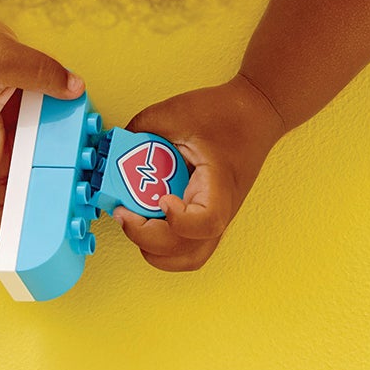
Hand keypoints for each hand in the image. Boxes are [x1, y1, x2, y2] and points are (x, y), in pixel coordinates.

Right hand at [0, 10, 82, 255]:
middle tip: (27, 262)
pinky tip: (66, 193)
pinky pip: (33, 164)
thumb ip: (41, 72)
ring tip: (50, 241)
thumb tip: (74, 88)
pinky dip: (45, 180)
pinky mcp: (18, 134)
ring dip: (29, 212)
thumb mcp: (6, 58)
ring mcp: (4, 143)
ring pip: (15, 188)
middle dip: (9, 231)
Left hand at [115, 75, 284, 271]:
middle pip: (188, 251)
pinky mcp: (208, 219)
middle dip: (148, 238)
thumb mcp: (175, 111)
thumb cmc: (223, 113)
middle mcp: (221, 209)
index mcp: (218, 184)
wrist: (256, 114)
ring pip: (188, 259)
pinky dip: (163, 248)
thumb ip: (140, 130)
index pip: (206, 222)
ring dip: (156, 250)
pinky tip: (147, 224)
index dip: (179, 220)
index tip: (161, 200)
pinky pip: (186, 250)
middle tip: (125, 212)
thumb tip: (113, 150)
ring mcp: (217, 218)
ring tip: (135, 223)